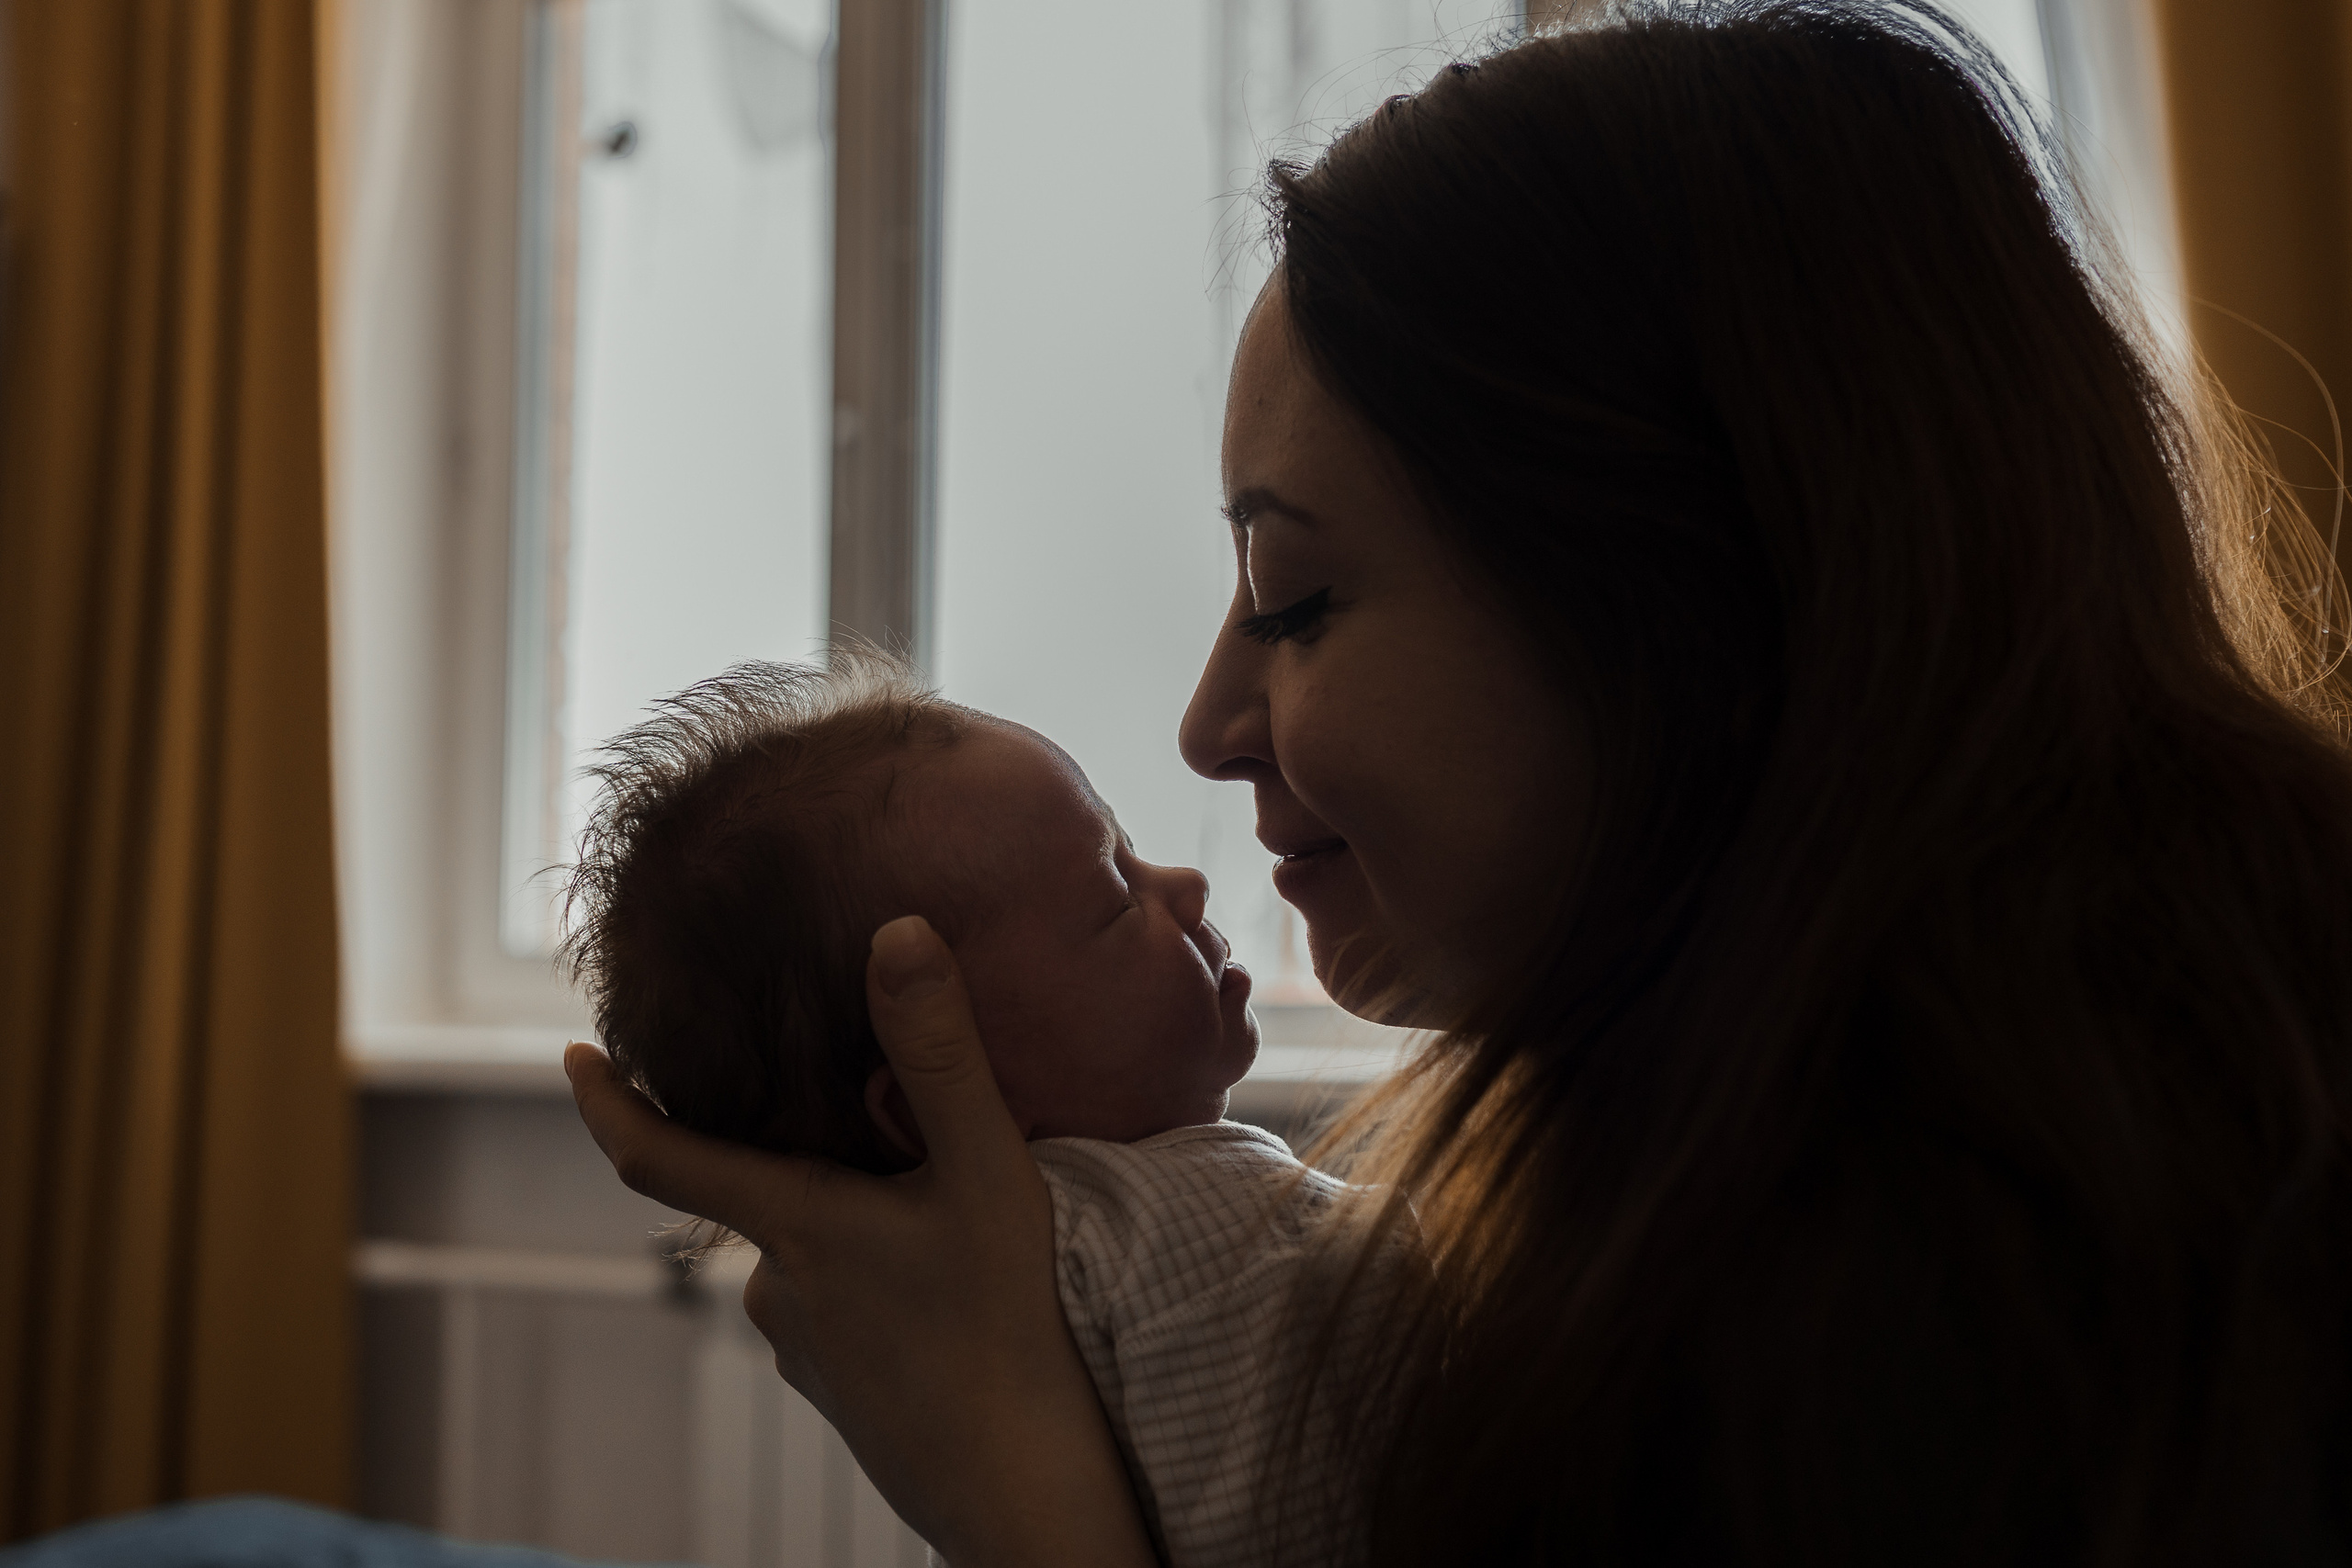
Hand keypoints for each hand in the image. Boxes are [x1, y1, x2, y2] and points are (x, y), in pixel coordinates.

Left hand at [566, 916, 1155, 1567]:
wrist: (1025, 1491)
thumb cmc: (1008, 1330)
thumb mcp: (987, 1175)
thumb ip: (940, 1054)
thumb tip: (896, 933)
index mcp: (791, 1224)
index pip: (656, 1157)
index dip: (606, 1102)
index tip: (572, 1055)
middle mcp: (778, 1288)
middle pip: (765, 1193)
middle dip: (803, 1151)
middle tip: (878, 1116)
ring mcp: (806, 1348)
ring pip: (812, 1251)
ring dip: (853, 1219)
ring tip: (937, 1203)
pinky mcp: (845, 1390)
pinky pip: (842, 1304)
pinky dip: (876, 1275)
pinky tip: (943, 1279)